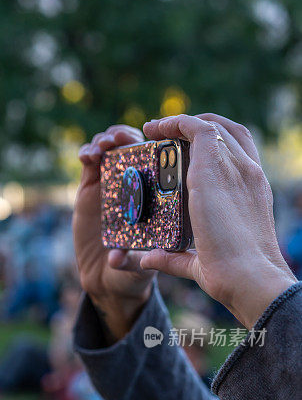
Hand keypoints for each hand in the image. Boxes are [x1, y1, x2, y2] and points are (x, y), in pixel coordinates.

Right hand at [75, 125, 156, 341]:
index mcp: (157, 200)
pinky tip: (88, 156)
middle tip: (120, 139)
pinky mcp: (90, 190)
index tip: (152, 140)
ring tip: (103, 146)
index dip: (156, 145)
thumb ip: (130, 263)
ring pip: (112, 151)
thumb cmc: (134, 274)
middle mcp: (136, 188)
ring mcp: (113, 186)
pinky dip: (88, 153)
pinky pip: (90, 164)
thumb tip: (116, 257)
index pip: (160, 163)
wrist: (109, 281)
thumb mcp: (140, 270)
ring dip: (107, 141)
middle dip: (127, 137)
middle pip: (135, 148)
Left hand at [141, 114, 296, 328]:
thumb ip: (173, 257)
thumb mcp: (199, 260)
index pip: (240, 153)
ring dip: (181, 123)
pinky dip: (174, 123)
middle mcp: (247, 173)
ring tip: (155, 130)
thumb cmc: (233, 276)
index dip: (215, 145)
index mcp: (252, 191)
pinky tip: (154, 129)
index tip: (188, 150)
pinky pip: (195, 128)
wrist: (249, 276)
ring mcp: (234, 167)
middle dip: (197, 127)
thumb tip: (148, 258)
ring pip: (210, 126)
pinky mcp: (213, 168)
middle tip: (168, 136)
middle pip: (227, 132)